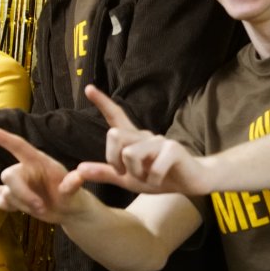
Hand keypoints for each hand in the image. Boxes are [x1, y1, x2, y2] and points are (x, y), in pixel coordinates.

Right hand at [0, 126, 87, 222]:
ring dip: (23, 205)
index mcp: (38, 161)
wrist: (67, 211)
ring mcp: (17, 183)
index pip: (18, 145)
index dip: (2, 137)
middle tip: (40, 207)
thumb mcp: (76, 191)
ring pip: (6, 192)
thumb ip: (72, 185)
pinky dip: (4, 205)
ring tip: (40, 208)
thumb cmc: (72, 196)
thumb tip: (78, 177)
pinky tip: (18, 209)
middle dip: (22, 194)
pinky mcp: (11, 195)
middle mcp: (25, 169)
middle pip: (8, 175)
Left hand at [75, 85, 212, 194]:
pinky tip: (160, 179)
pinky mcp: (173, 149)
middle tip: (127, 172)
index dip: (102, 102)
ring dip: (136, 173)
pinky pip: (150, 168)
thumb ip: (105, 173)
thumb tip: (79, 169)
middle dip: (115, 160)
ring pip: (130, 154)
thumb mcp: (127, 179)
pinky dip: (152, 180)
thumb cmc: (158, 178)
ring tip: (148, 177)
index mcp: (133, 139)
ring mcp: (159, 140)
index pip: (115, 116)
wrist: (190, 182)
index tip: (88, 88)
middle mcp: (144, 135)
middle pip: (114, 135)